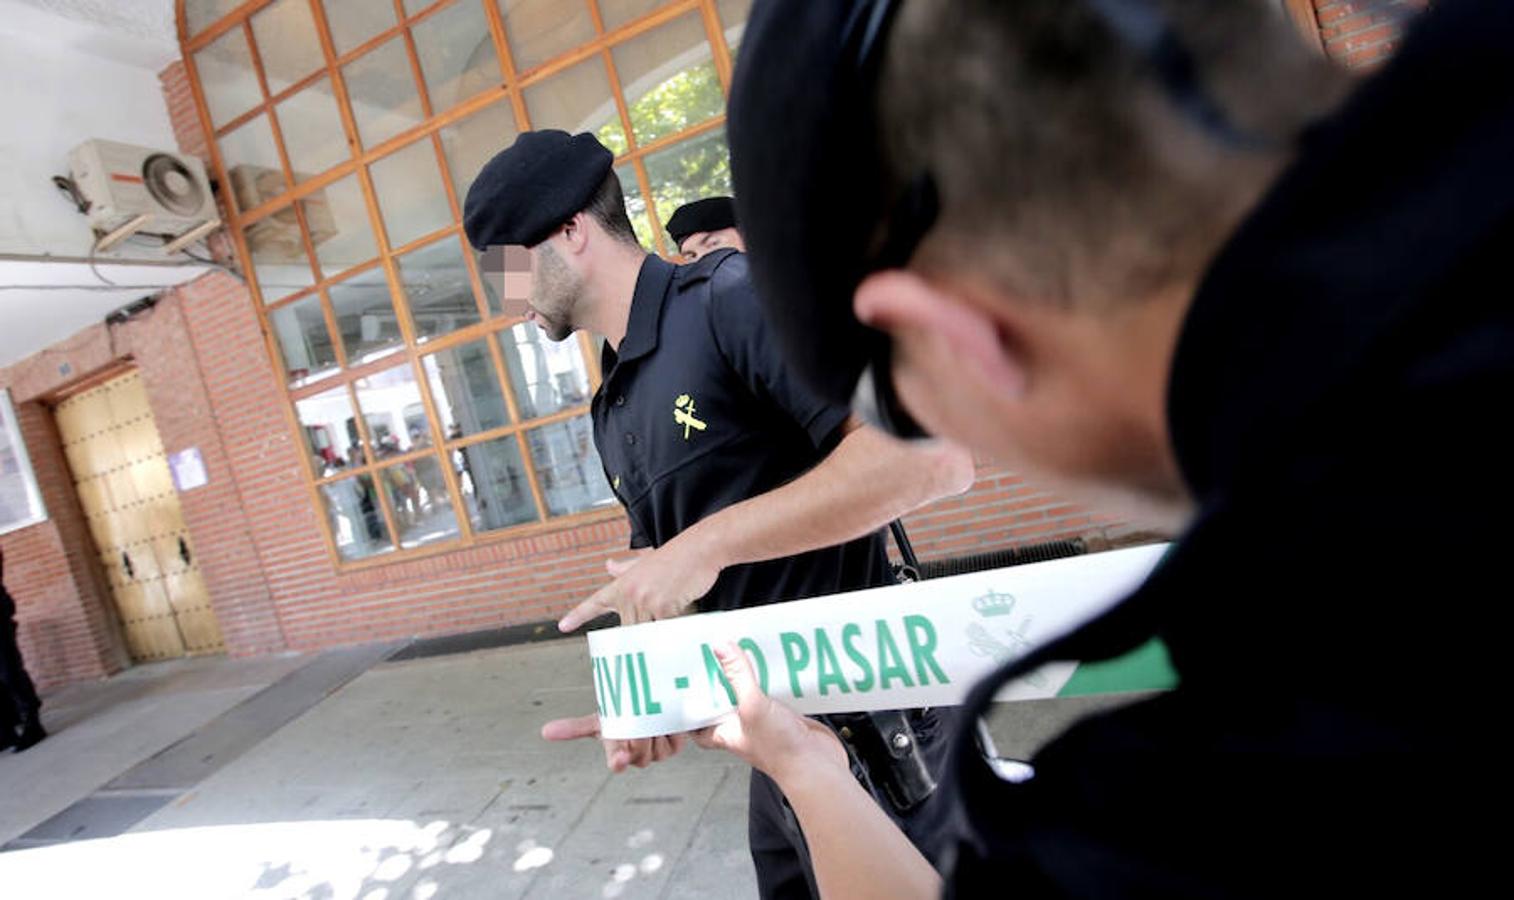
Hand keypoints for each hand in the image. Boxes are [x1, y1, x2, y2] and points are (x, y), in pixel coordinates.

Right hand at [541, 713, 686, 773]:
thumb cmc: (622, 717)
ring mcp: (657, 753)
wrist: (648, 706)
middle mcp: (637, 756)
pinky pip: (672, 740)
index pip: (616, 762)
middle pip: (639, 749)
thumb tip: (545, 732)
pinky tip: (664, 721)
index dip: (618, 761)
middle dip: (638, 732)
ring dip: (654, 729)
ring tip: (650, 716)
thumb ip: (574, 728)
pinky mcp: (674, 746)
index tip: (619, 758)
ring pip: (657, 747)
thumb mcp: (600, 720)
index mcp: (617, 752)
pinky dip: (667, 728)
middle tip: (638, 716)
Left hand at [558, 535, 722, 631]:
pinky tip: (681, 621)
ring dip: (659, 634)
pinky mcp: (663, 608)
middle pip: (627, 630)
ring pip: (645, 633)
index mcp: (623, 583)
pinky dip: (673, 631)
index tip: (562, 626)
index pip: (595, 602)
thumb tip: (608, 566)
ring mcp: (644, 601)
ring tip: (673, 622)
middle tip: (656, 633)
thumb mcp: (646, 561)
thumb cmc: (676, 557)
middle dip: (641, 635)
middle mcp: (629, 593)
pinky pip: (664, 632)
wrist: (699, 548)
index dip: (578, 616)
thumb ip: (626, 569)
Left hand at [692, 642, 848, 784]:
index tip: (688, 681)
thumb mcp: (752, 706)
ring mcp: (765, 721)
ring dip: (754, 675)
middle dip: (724, 679)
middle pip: (727, 699)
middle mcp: (743, 726)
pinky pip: (778, 692)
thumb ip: (737, 677)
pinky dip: (779, 679)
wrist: (817, 765)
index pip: (698, 721)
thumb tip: (720, 649)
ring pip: (754, 693)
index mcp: (725, 731)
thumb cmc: (780, 751)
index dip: (692, 705)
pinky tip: (781, 665)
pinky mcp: (786, 716)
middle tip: (720, 655)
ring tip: (750, 650)